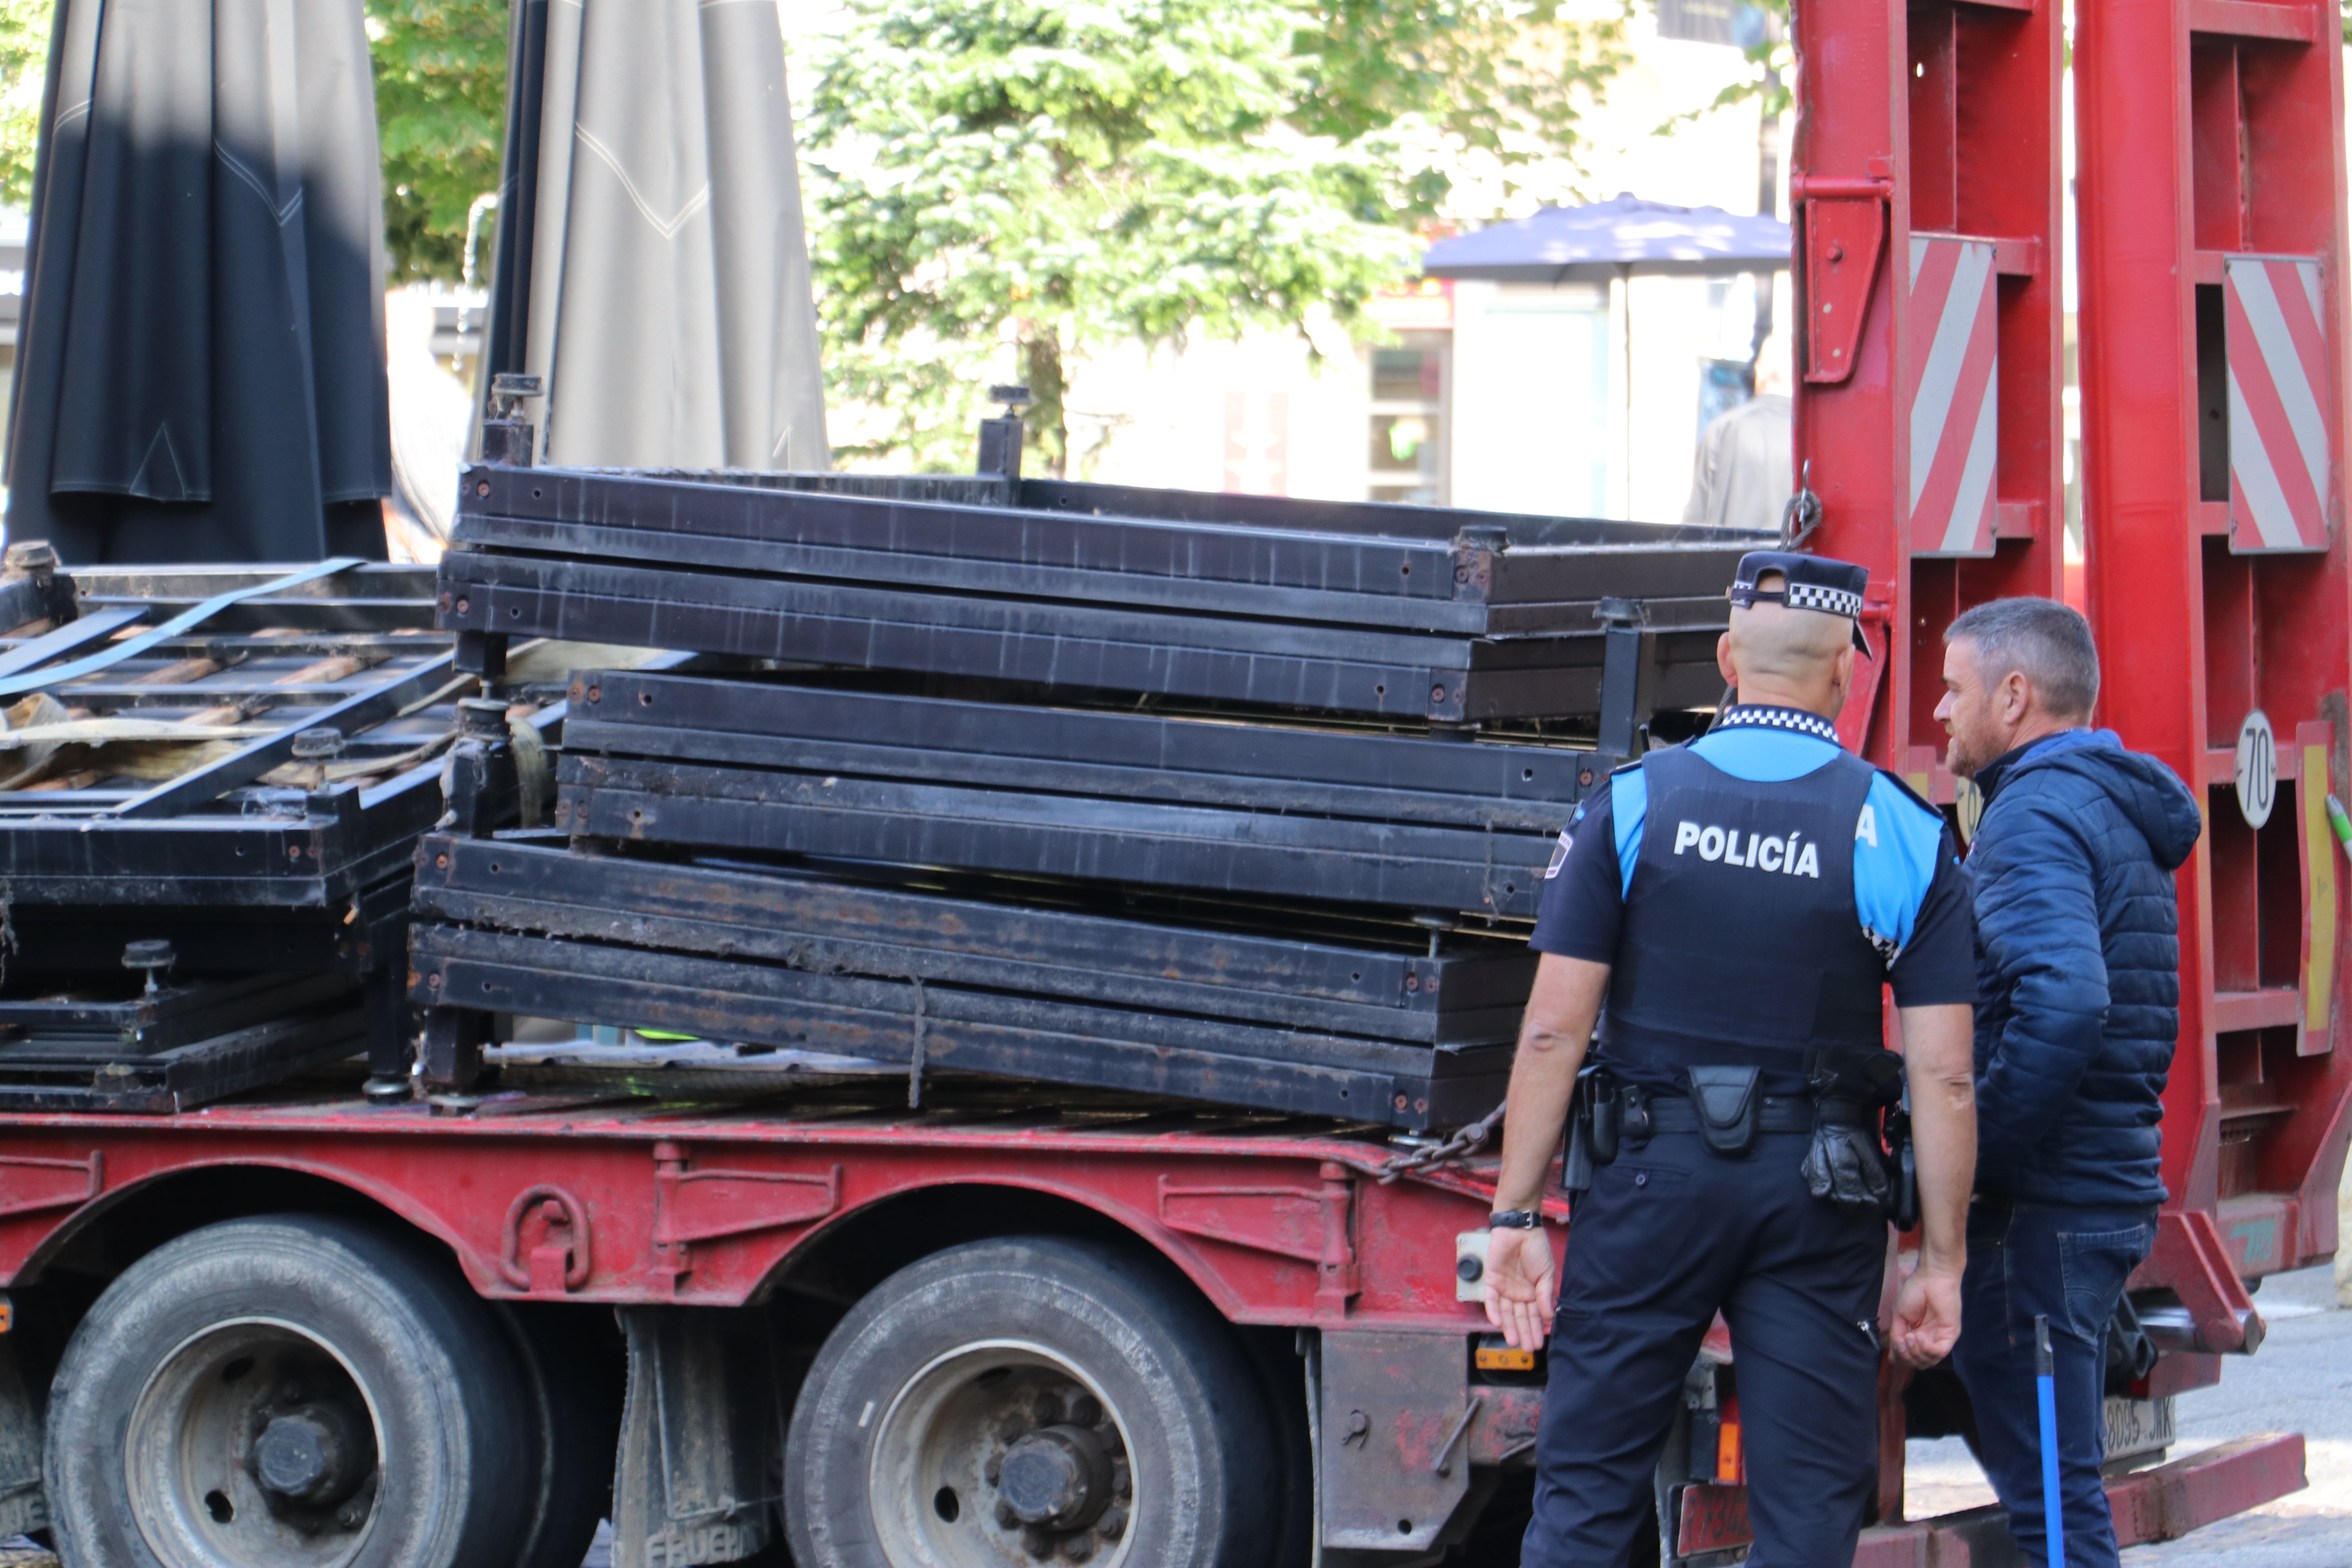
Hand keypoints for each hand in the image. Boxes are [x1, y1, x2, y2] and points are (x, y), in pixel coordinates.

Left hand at [1483, 1225, 1558, 1350]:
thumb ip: (1545, 1294)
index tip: (1538, 1344)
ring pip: (1506, 1312)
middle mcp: (1518, 1293)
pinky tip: (1497, 1324)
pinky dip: (1493, 1311)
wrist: (1519, 1228)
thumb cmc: (1536, 1248)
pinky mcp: (1492, 1280)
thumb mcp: (1546, 1273)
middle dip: (1524, 1333)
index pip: (1534, 1315)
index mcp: (1533, 1292)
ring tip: (1513, 1342)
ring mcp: (1505, 1287)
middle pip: (1520, 1317)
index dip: (1536, 1329)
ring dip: (1509, 1327)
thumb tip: (1548, 1316)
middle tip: (1526, 1349)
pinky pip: (1491, 1299)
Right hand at [1891, 1261, 1961, 1367]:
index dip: (1901, 1358)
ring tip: (1910, 1336)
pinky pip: (1939, 1353)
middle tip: (1902, 1340)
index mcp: (1918, 1334)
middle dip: (1907, 1357)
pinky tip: (1919, 1337)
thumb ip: (1897, 1335)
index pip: (1911, 1356)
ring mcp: (1940, 1338)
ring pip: (1929, 1360)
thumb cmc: (1914, 1292)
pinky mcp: (1950, 1335)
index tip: (1893, 1353)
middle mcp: (1930, 1339)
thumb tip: (1893, 1356)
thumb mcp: (1899, 1316)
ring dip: (1916, 1353)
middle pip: (1919, 1362)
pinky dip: (1926, 1349)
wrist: (1931, 1278)